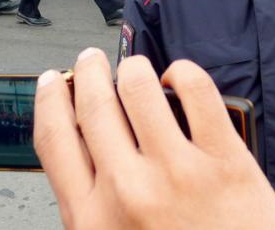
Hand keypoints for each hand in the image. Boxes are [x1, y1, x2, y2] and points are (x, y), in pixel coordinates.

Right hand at [34, 49, 274, 229]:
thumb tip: (87, 157)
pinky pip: (196, 91)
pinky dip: (184, 73)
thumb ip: (97, 210)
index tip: (52, 83)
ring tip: (137, 69)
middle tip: (91, 61)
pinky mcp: (225, 160)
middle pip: (92, 105)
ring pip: (138, 87)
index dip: (49, 101)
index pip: (54, 140)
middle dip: (87, 72)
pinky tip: (181, 78)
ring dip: (133, 68)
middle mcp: (127, 191)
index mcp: (91, 220)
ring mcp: (176, 172)